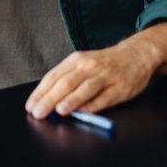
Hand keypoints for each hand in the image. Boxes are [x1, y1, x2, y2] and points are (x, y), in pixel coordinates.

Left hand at [25, 40, 157, 118]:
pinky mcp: (120, 87)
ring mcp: (105, 76)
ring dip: (72, 100)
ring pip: (85, 88)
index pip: (54, 76)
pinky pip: (105, 97)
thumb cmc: (105, 63)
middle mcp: (89, 66)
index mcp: (76, 60)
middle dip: (50, 98)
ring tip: (59, 110)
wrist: (136, 54)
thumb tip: (48, 100)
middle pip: (67, 83)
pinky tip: (85, 111)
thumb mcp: (84, 64)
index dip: (41, 91)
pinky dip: (94, 104)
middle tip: (38, 112)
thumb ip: (67, 80)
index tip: (31, 105)